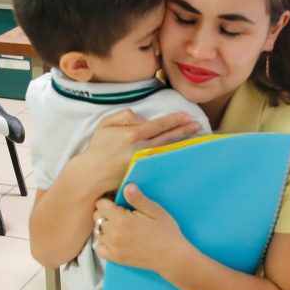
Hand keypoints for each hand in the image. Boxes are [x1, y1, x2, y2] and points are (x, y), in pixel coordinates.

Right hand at [79, 110, 202, 189]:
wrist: (91, 174)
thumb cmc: (98, 148)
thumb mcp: (105, 124)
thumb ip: (124, 116)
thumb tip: (143, 119)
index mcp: (131, 134)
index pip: (159, 125)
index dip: (175, 120)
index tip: (187, 116)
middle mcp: (140, 148)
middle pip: (168, 137)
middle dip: (184, 130)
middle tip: (197, 125)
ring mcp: (143, 162)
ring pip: (168, 150)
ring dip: (182, 143)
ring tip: (194, 137)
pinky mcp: (144, 173)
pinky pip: (161, 162)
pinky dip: (172, 157)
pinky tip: (182, 153)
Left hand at [93, 184, 192, 272]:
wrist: (172, 257)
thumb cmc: (166, 231)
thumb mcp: (155, 210)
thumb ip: (138, 198)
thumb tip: (127, 185)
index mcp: (121, 219)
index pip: (100, 204)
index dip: (109, 200)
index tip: (118, 202)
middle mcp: (113, 234)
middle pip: (97, 217)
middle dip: (105, 212)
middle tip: (120, 213)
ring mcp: (113, 248)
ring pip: (97, 231)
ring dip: (105, 226)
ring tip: (119, 225)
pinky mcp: (116, 258)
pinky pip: (99, 248)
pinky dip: (103, 242)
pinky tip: (114, 238)